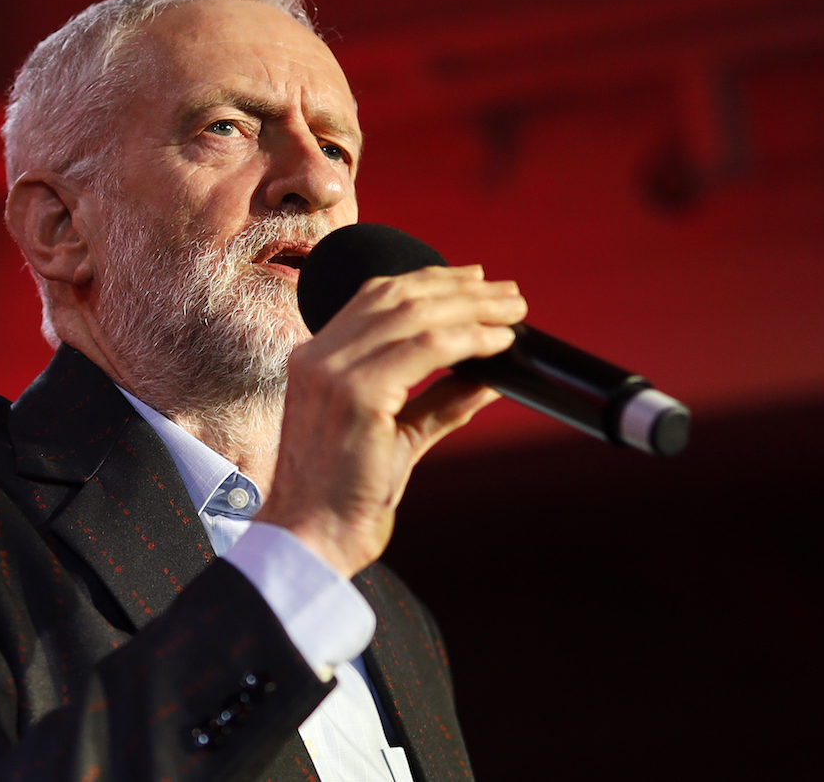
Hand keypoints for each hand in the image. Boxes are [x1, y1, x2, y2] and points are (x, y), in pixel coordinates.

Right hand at [257, 265, 526, 576]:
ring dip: (473, 307)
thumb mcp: (399, 437)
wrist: (311, 543)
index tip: (474, 280)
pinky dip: (468, 338)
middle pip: (398, 295)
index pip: (376, 297)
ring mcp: (332, 371)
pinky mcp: (355, 393)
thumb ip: (439, 402)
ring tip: (512, 310)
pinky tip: (498, 343)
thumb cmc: (347, 499)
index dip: (429, 281)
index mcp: (315, 359)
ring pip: (415, 313)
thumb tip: (488, 377)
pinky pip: (425, 348)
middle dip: (460, 287)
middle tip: (508, 292)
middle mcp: (318, 356)